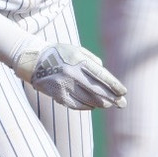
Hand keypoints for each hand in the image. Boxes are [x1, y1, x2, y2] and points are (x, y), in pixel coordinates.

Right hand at [13, 39, 127, 109]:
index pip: (102, 76)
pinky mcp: (57, 94)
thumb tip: (106, 75)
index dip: (114, 86)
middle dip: (112, 98)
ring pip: (88, 99)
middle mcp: (73, 73)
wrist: (34, 60)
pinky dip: (86, 106)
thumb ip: (92, 60)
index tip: (124, 92)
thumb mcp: (76, 50)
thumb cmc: (59, 53)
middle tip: (122, 104)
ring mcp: (64, 85)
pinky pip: (76, 104)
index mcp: (79, 60)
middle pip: (98, 90)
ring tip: (109, 105)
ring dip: (101, 104)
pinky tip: (93, 106)